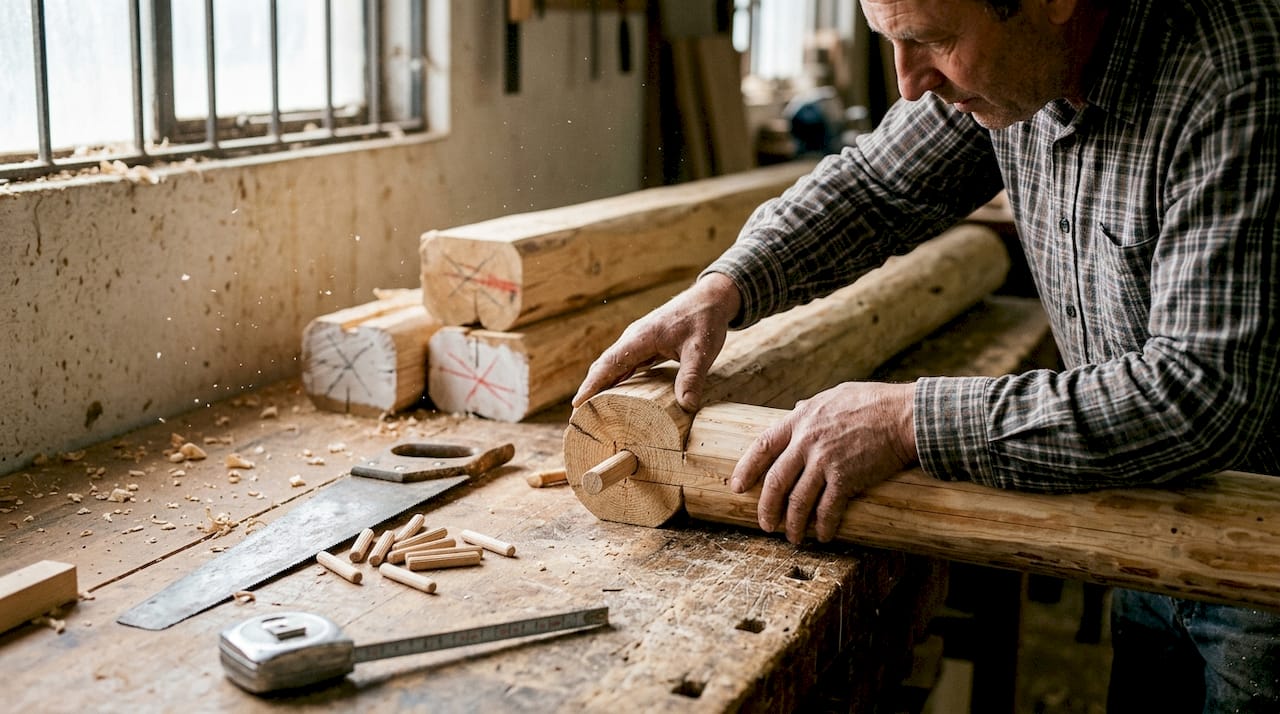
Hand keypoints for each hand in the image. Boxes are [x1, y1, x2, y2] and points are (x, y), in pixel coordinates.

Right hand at [572, 273, 740, 411]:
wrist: (710, 298)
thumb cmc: (704, 320)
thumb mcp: (701, 350)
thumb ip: (692, 378)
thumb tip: (686, 406)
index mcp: (640, 338)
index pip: (609, 364)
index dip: (592, 385)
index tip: (577, 404)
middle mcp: (634, 338)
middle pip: (604, 366)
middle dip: (590, 389)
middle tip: (580, 416)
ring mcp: (638, 341)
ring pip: (613, 365)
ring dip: (601, 385)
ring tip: (592, 410)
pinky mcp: (646, 345)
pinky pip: (625, 364)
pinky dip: (616, 379)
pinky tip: (615, 394)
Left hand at [730, 381, 917, 542]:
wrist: (905, 415)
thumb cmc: (874, 401)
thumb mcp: (833, 395)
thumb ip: (810, 407)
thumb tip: (796, 408)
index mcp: (800, 419)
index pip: (762, 445)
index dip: (746, 468)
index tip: (737, 486)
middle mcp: (807, 441)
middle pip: (775, 480)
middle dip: (766, 507)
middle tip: (765, 524)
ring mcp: (825, 461)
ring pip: (798, 500)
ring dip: (793, 524)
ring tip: (793, 538)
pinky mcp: (846, 478)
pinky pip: (827, 509)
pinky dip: (823, 526)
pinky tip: (823, 536)